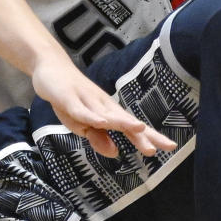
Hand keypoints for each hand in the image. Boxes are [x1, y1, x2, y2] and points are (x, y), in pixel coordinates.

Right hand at [31, 55, 175, 158]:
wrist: (50, 68)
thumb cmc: (70, 98)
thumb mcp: (82, 125)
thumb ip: (98, 138)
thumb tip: (115, 152)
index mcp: (109, 114)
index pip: (133, 128)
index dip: (150, 137)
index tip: (170, 147)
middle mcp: (103, 106)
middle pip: (127, 121)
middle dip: (143, 134)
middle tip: (161, 147)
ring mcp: (88, 101)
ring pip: (108, 115)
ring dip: (124, 123)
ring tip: (139, 130)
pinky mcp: (70, 98)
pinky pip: (82, 110)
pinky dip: (92, 117)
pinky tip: (102, 123)